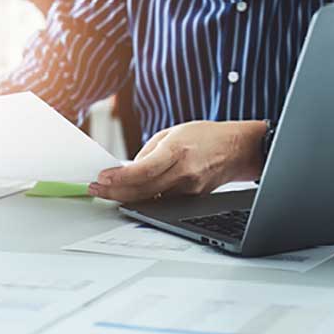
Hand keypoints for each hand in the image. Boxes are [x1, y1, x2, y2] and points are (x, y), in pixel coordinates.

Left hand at [89, 120, 266, 202]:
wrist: (237, 149)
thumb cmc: (205, 137)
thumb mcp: (173, 133)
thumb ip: (149, 152)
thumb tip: (128, 170)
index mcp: (177, 150)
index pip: (144, 170)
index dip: (120, 178)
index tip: (102, 178)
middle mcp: (184, 172)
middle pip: (143, 190)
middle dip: (115, 192)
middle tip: (96, 189)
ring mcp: (190, 189)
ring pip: (151, 199)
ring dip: (127, 196)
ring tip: (108, 191)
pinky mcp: (193, 198)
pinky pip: (163, 201)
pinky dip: (145, 198)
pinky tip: (133, 194)